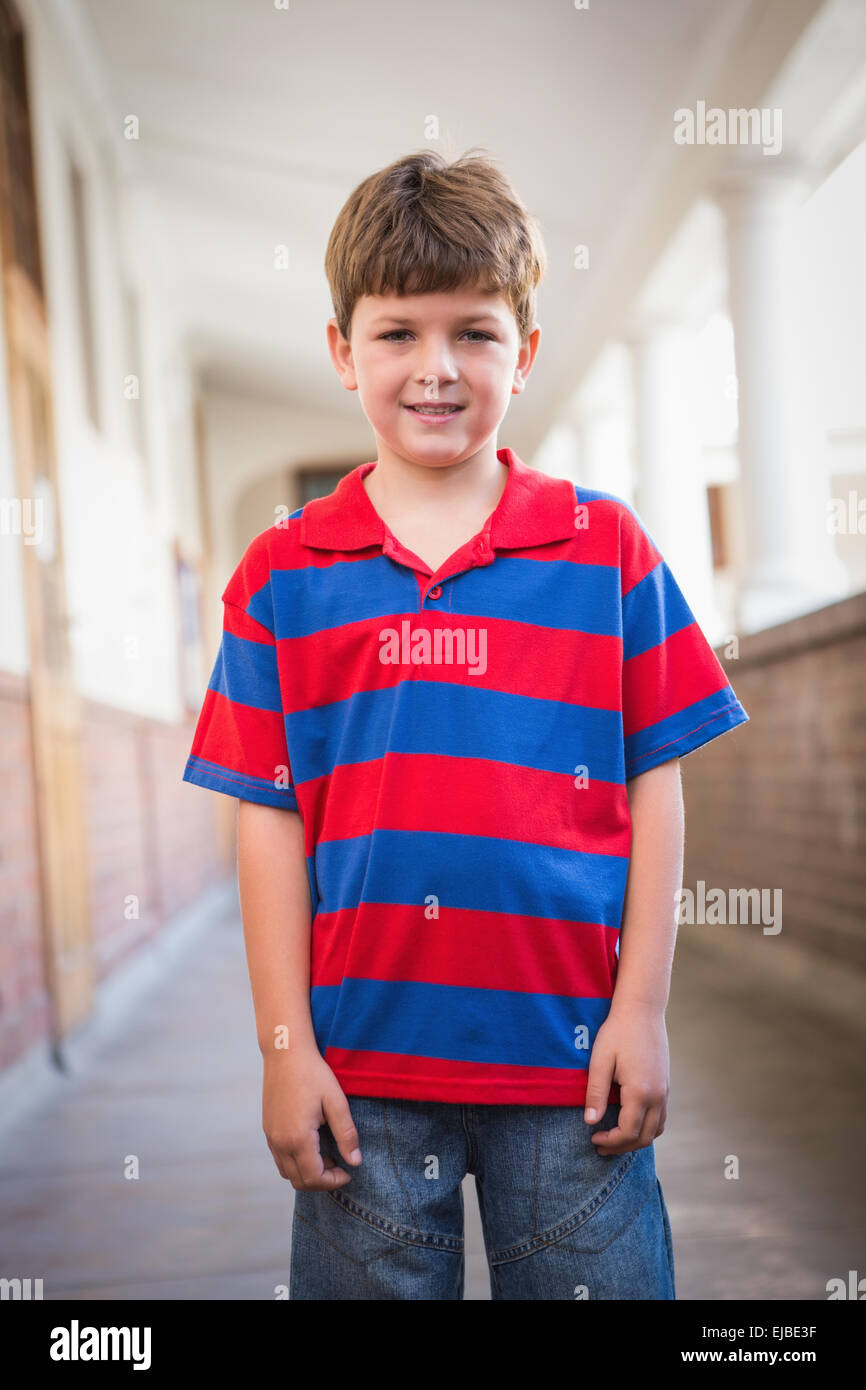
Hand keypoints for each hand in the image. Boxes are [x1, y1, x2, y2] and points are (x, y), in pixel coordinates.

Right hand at [262, 1046, 361, 1190]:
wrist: (285, 1053)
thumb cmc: (313, 1073)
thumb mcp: (336, 1101)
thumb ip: (346, 1134)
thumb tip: (355, 1162)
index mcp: (298, 1138)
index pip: (314, 1177)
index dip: (333, 1181)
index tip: (348, 1172)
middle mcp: (280, 1142)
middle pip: (299, 1180)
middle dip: (322, 1181)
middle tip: (340, 1166)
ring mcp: (271, 1137)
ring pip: (287, 1172)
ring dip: (308, 1173)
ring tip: (327, 1156)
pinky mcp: (268, 1130)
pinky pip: (280, 1159)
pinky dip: (296, 1162)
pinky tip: (311, 1146)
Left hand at [582, 1001, 668, 1155]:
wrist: (642, 1010)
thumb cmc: (617, 1032)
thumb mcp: (600, 1060)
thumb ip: (595, 1093)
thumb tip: (590, 1121)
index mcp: (640, 1092)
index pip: (628, 1132)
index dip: (610, 1141)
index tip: (593, 1137)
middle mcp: (658, 1096)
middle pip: (644, 1137)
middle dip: (621, 1147)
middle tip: (600, 1146)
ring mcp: (665, 1091)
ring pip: (656, 1130)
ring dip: (636, 1140)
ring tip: (614, 1139)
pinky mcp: (666, 1086)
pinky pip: (661, 1118)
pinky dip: (647, 1128)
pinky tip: (629, 1122)